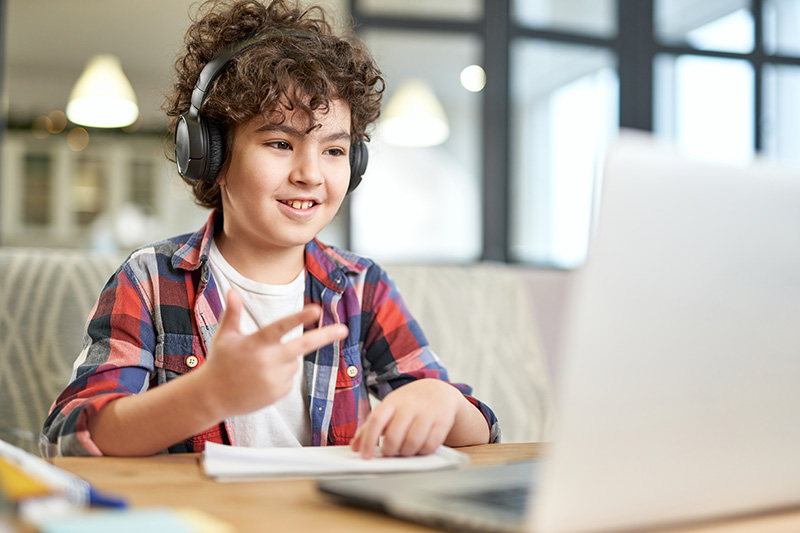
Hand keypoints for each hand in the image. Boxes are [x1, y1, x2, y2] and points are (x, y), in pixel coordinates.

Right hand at [198, 288, 347, 418]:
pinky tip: (261, 379)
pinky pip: (290, 378)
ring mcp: (274, 379)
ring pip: (294, 362)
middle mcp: (268, 361)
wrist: (213, 397)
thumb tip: (232, 290)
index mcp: (256, 343)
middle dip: (325, 336)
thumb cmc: (220, 361)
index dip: (299, 317)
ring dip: (284, 360)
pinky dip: (280, 376)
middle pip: (303, 346)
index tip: (316, 309)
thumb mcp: (225, 336)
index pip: (281, 327)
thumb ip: (232, 313)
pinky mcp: (278, 393)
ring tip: (258, 367)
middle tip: (344, 329)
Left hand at [350, 379, 463, 458]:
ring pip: (412, 442)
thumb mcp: (388, 408)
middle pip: (394, 436)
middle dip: (390, 450)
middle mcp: (409, 406)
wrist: (437, 391)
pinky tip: (420, 447)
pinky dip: (423, 451)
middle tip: (390, 452)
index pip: (376, 421)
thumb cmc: (408, 403)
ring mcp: (427, 413)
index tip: (365, 456)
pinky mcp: (442, 421)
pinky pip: (430, 445)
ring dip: (406, 452)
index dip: (368, 441)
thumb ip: (370, 426)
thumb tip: (355, 446)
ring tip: (405, 450)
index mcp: (392, 402)